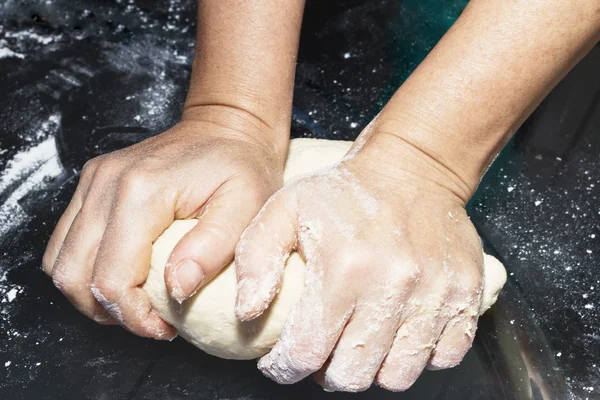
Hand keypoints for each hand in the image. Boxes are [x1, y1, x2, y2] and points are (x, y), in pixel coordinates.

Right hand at [43, 106, 285, 338]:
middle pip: (74, 276)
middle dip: (109, 312)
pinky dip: (86, 270)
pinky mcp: (92, 185)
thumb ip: (212, 249)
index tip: (165, 327)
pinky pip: (67, 242)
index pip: (111, 278)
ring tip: (135, 301)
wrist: (226, 128)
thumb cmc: (241, 167)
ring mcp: (93, 181)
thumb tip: (176, 289)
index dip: (133, 317)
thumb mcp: (247, 206)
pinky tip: (123, 275)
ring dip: (92, 294)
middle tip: (150, 320)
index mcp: (142, 191)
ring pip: (60, 262)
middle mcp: (106, 183)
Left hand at [234, 127, 483, 391]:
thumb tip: (246, 313)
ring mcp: (435, 294)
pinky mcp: (465, 294)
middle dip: (327, 374)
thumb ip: (256, 260)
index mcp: (344, 269)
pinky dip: (418, 357)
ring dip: (372, 370)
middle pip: (353, 375)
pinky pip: (444, 356)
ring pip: (398, 376)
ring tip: (358, 344)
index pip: (307, 353)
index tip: (279, 363)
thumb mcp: (284, 208)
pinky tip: (397, 335)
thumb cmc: (344, 192)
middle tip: (320, 352)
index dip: (284, 368)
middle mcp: (393, 287)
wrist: (413, 167)